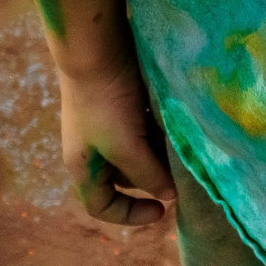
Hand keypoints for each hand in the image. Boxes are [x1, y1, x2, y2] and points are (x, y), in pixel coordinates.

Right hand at [56, 61, 175, 225]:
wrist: (96, 49)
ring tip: (181, 148)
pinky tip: (176, 126)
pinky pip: (143, 129)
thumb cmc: (105, 104)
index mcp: (84, 168)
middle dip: (153, 178)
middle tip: (179, 172)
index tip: (162, 210)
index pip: (102, 207)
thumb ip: (149, 175)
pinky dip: (159, 132)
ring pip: (138, 153)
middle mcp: (93, 150)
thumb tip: (169, 194)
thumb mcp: (127, 147)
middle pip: (126, 179)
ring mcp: (107, 126)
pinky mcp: (120, 106)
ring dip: (160, 154)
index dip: (130, 215)